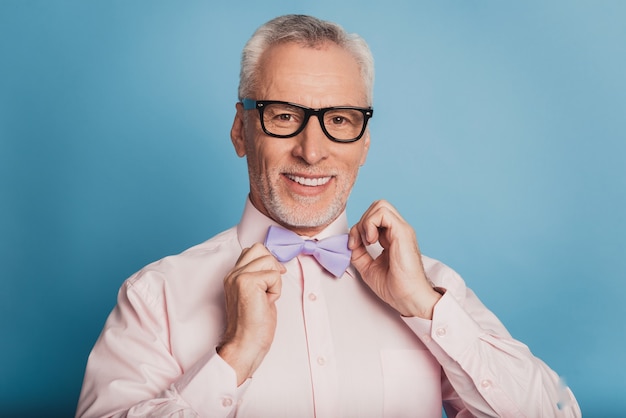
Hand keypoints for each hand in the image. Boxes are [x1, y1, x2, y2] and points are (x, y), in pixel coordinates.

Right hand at [218, 243, 285, 384]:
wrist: (245, 344)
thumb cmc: (253, 325)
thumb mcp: (256, 294)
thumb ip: (259, 277)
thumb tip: (275, 264)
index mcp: (233, 275)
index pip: (253, 250)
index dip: (268, 262)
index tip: (271, 280)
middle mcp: (233, 273)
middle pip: (260, 249)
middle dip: (272, 266)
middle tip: (271, 286)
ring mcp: (239, 276)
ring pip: (269, 260)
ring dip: (274, 280)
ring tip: (266, 297)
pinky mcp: (247, 282)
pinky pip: (274, 275)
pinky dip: (276, 290)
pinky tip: (267, 302)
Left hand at [348, 200, 440, 318]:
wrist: (409, 298)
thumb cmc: (396, 287)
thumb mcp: (368, 268)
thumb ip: (359, 253)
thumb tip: (350, 241)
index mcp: (392, 238)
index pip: (373, 218)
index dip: (358, 229)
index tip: (353, 246)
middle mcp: (398, 231)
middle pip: (377, 206)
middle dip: (362, 221)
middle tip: (360, 242)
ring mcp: (401, 230)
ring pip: (380, 205)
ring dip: (366, 221)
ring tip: (367, 241)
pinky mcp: (403, 232)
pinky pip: (383, 213)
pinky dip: (370, 223)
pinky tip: (370, 241)